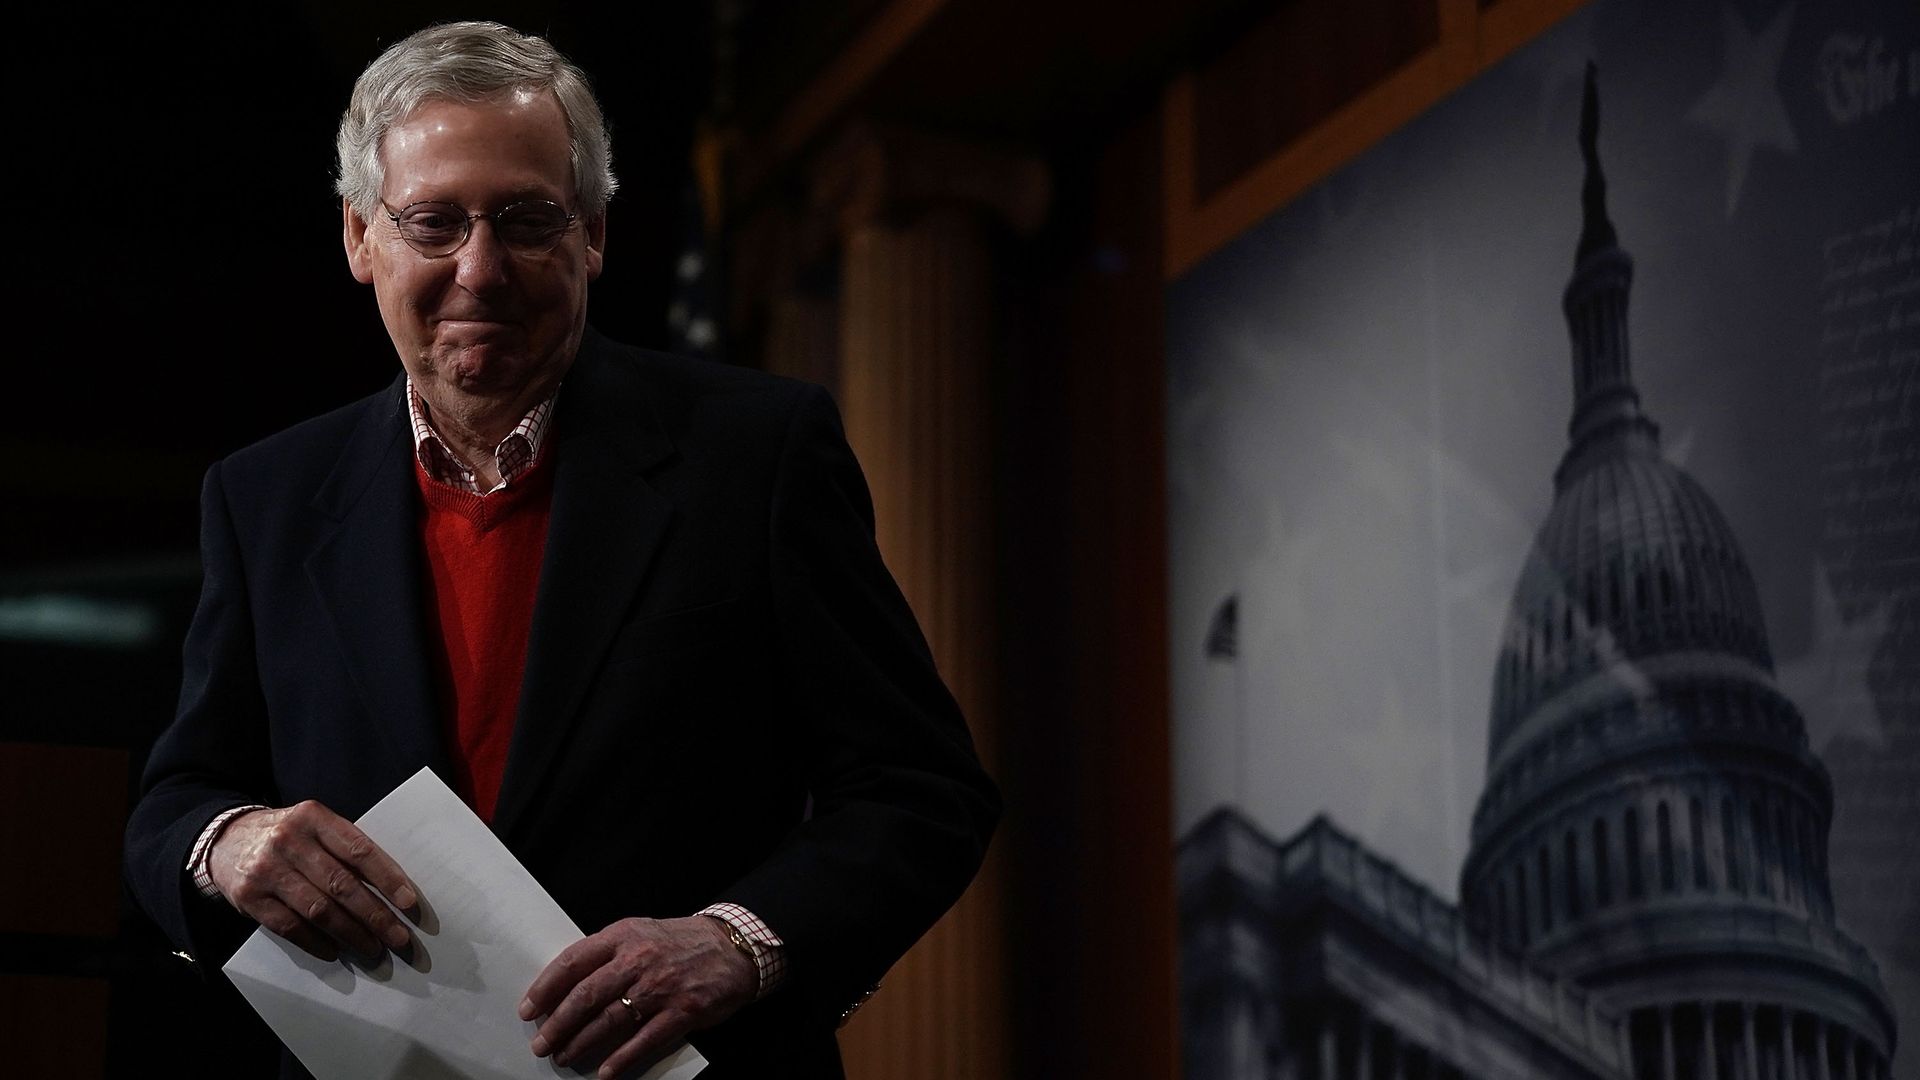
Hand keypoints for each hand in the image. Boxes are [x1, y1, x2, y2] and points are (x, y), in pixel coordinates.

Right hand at [206, 801, 419, 963]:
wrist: (224, 839)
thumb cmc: (286, 835)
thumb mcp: (313, 825)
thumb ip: (344, 847)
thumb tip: (389, 887)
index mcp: (313, 817)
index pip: (359, 850)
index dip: (387, 878)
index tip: (409, 902)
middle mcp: (289, 841)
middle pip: (342, 885)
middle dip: (375, 915)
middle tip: (398, 937)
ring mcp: (266, 870)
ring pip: (319, 910)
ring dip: (351, 934)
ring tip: (373, 948)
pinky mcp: (249, 898)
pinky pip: (290, 927)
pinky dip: (316, 942)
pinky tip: (336, 951)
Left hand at [521, 916, 755, 1078]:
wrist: (732, 948)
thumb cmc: (678, 942)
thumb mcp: (639, 933)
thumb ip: (606, 954)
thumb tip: (566, 986)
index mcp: (622, 936)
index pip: (573, 961)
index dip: (546, 988)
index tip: (528, 1010)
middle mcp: (639, 960)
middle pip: (586, 996)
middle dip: (558, 1024)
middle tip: (541, 1043)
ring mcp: (661, 987)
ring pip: (610, 1020)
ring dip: (581, 1043)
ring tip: (564, 1057)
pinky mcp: (683, 1011)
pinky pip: (645, 1040)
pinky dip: (622, 1059)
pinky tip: (605, 1072)